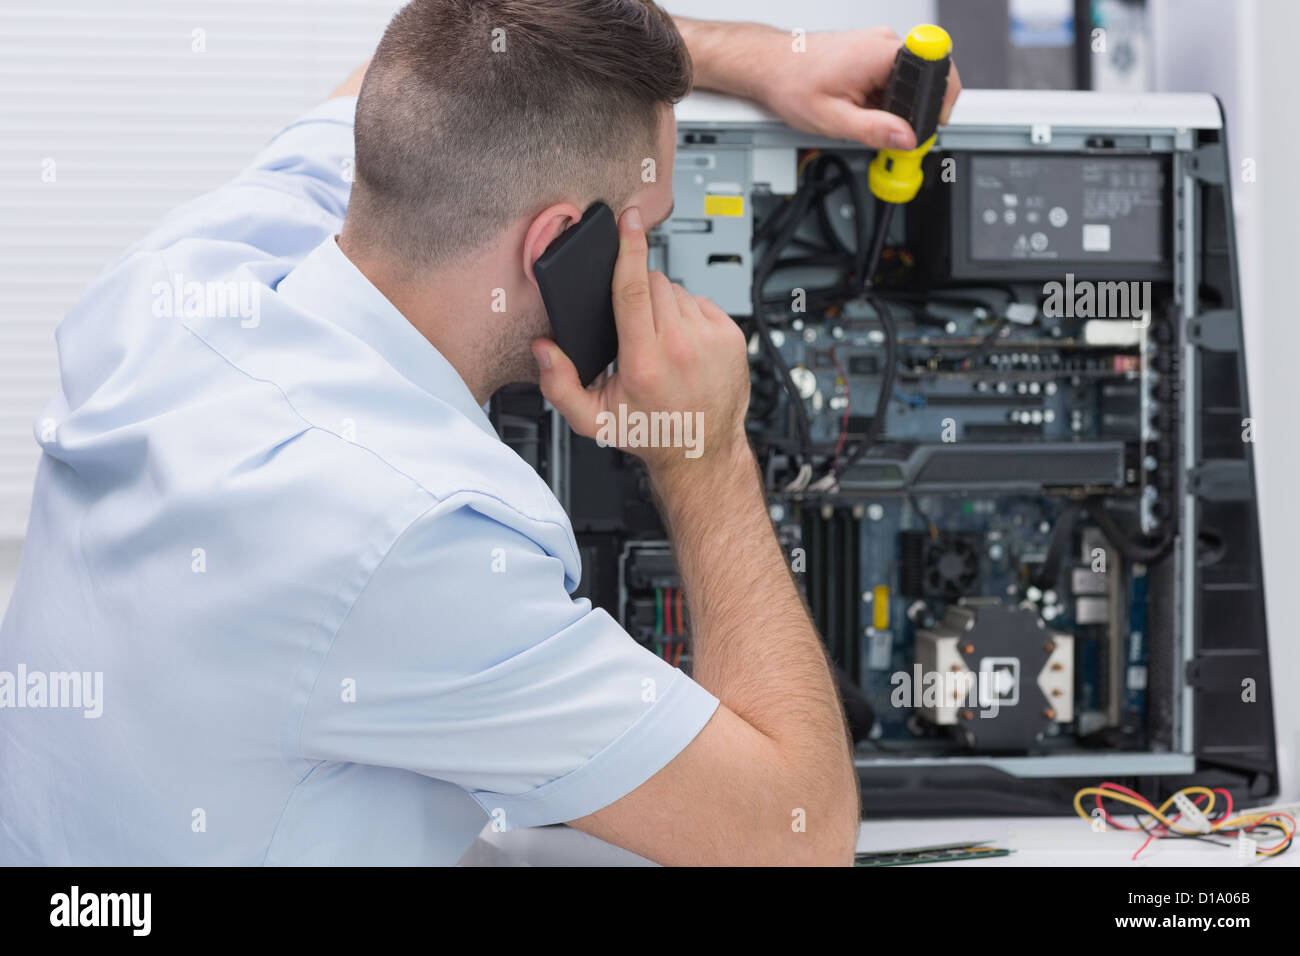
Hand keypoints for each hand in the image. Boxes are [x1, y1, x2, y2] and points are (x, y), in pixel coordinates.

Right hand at [531, 207, 749, 483]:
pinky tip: (682, 342)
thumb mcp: (593, 421)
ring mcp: (710, 338)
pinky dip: (687, 314)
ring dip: (664, 306)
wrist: (703, 450)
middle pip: (652, 283)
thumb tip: (543, 349)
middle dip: (638, 294)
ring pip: (677, 290)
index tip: (628, 220)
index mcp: (644, 360)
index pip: (633, 289)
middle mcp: (681, 346)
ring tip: (662, 342)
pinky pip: (700, 301)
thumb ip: (559, 385)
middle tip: (636, 331)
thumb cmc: (651, 433)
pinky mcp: (730, 336)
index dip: (628, 248)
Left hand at [759, 27, 961, 149]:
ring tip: (866, 117)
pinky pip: (894, 78)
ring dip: (896, 107)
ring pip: (910, 81)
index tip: (932, 124)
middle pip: (926, 78)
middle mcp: (884, 42)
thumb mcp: (833, 118)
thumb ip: (874, 130)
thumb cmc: (792, 84)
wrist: (770, 66)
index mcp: (880, 53)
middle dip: (915, 111)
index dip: (942, 99)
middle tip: (893, 135)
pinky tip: (862, 107)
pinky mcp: (873, 52)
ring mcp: (879, 45)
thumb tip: (907, 139)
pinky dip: (885, 99)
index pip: (937, 67)